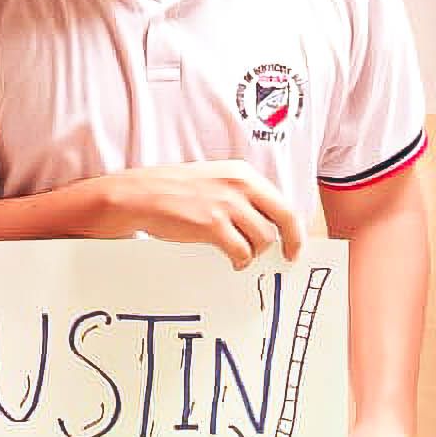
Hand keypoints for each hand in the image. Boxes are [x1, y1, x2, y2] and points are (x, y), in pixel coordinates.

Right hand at [83, 162, 303, 266]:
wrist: (141, 196)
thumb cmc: (173, 191)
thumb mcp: (214, 180)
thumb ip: (240, 195)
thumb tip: (264, 222)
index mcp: (242, 174)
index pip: (282, 201)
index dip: (293, 226)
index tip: (294, 242)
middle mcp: (240, 186)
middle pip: (283, 218)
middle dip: (291, 242)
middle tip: (288, 258)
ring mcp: (227, 205)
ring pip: (263, 238)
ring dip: (256, 253)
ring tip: (244, 257)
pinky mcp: (213, 225)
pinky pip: (242, 251)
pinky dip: (241, 261)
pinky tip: (234, 263)